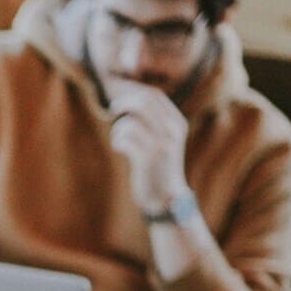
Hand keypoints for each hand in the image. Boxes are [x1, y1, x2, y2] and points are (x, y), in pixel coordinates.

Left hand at [108, 82, 190, 214]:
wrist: (166, 198)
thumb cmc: (158, 167)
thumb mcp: (163, 140)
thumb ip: (154, 121)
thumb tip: (132, 98)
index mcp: (177, 123)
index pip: (155, 95)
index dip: (134, 92)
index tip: (120, 98)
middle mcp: (171, 130)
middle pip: (143, 101)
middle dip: (123, 102)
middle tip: (113, 109)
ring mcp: (160, 144)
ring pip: (131, 121)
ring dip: (119, 128)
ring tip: (120, 139)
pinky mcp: (147, 158)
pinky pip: (125, 137)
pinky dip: (118, 140)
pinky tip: (120, 147)